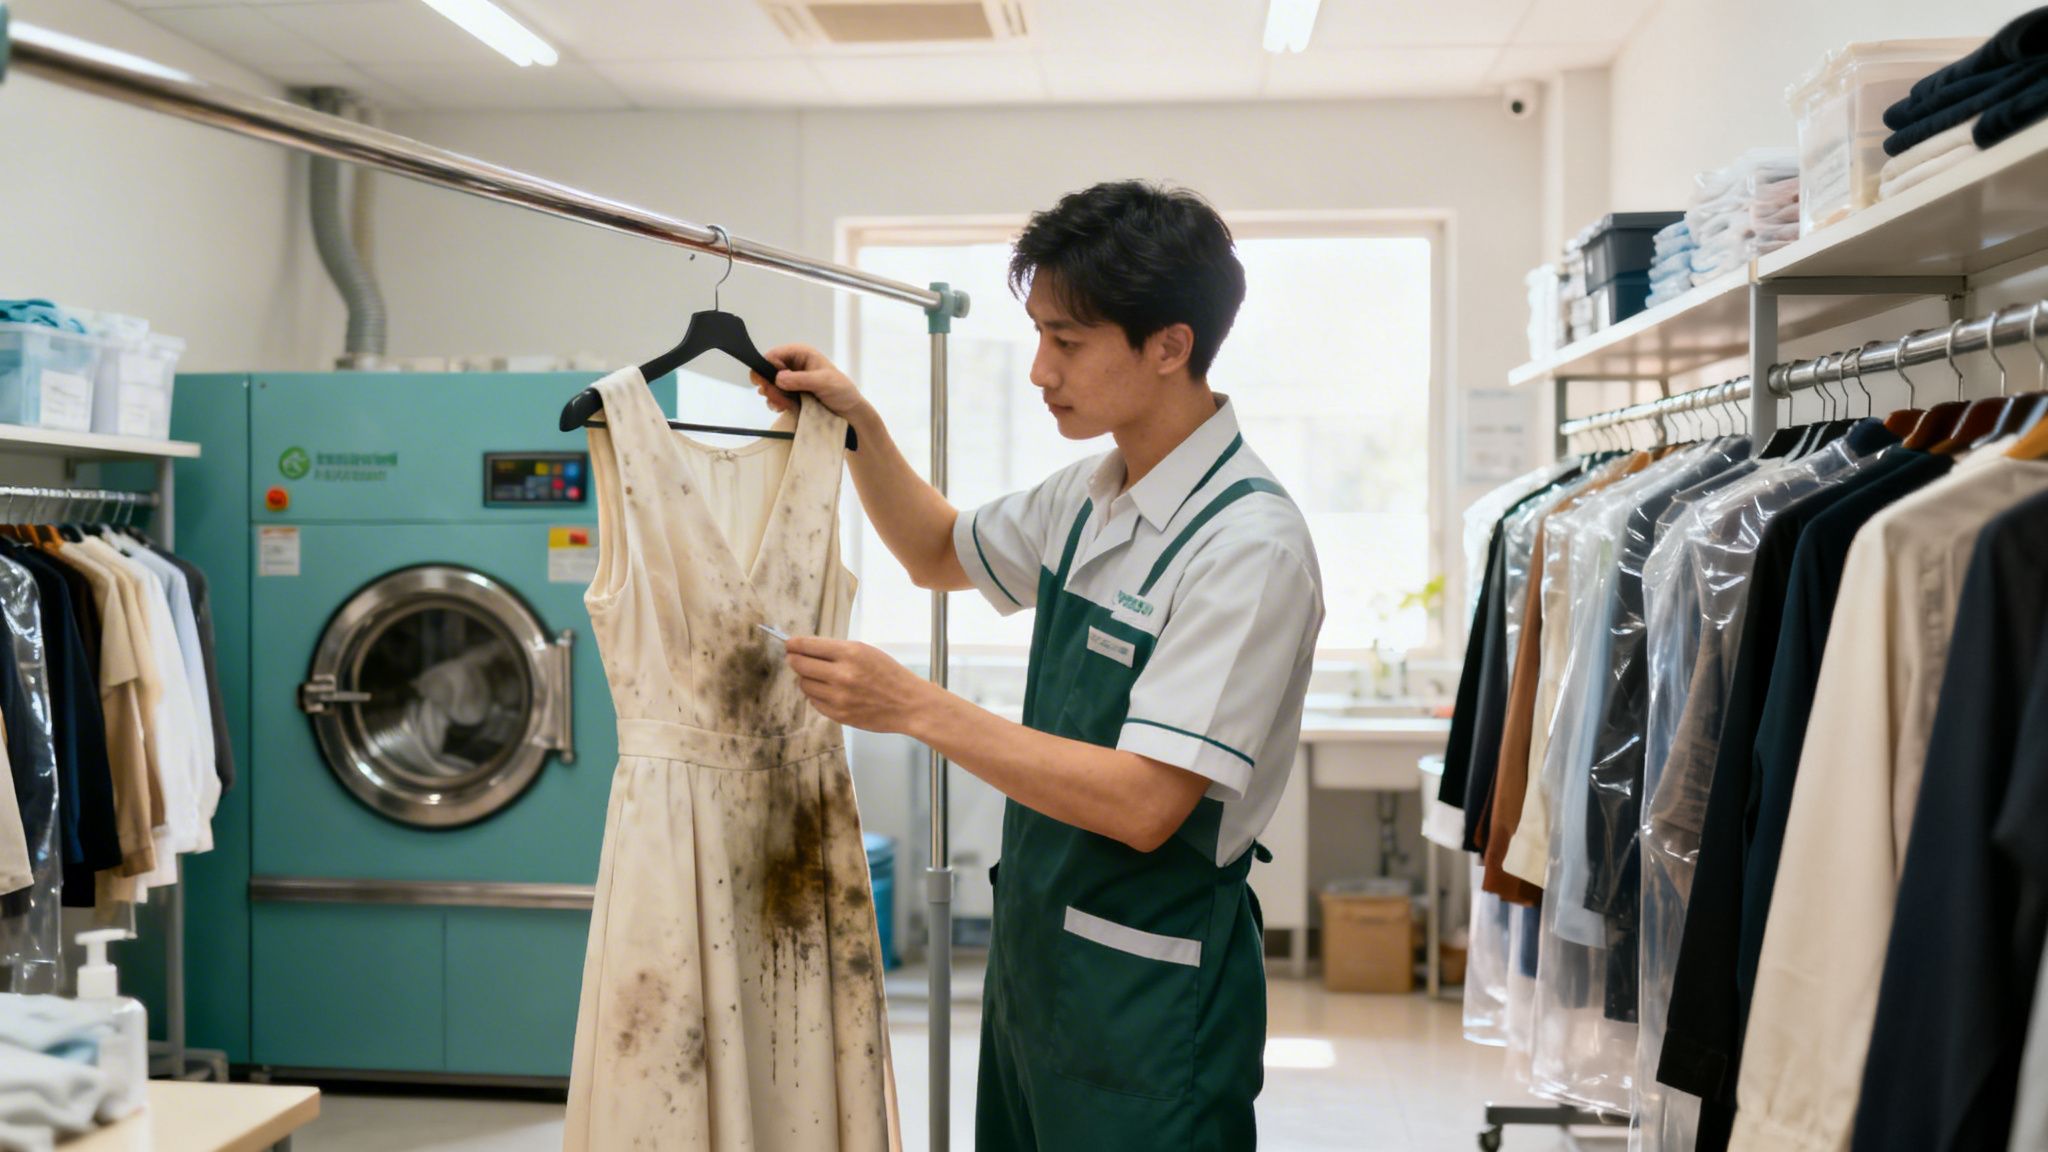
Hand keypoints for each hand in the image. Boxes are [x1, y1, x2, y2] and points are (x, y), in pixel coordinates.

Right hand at [755, 344, 868, 419]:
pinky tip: (783, 408)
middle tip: (774, 398)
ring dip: (773, 397)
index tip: (764, 384)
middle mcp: (793, 365)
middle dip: (768, 385)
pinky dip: (777, 403)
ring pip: (770, 386)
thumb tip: (778, 378)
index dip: (765, 368)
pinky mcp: (791, 395)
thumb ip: (801, 379)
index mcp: (801, 354)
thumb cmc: (841, 391)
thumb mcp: (824, 382)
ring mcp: (791, 381)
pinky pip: (776, 397)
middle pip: (768, 371)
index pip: (774, 355)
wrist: (849, 412)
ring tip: (783, 405)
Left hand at [784, 636, 931, 734]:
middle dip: (794, 660)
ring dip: (806, 679)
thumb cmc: (890, 675)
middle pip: (800, 665)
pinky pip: (814, 702)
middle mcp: (842, 675)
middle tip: (794, 658)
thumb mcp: (867, 652)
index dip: (794, 644)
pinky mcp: (839, 715)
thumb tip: (806, 649)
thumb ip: (837, 650)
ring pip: (804, 685)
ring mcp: (839, 697)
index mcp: (850, 653)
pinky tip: (827, 691)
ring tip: (817, 676)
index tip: (789, 644)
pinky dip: (816, 695)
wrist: (909, 704)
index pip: (809, 646)